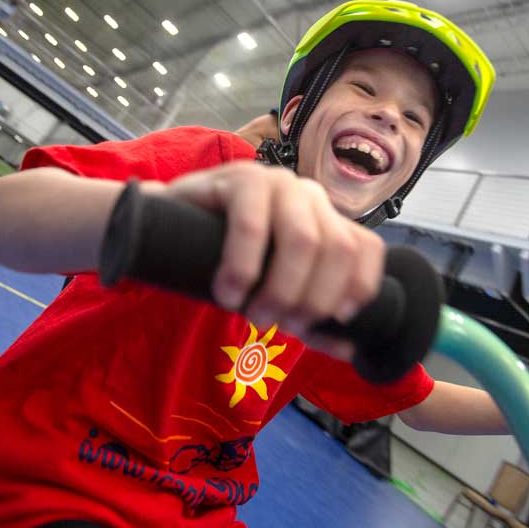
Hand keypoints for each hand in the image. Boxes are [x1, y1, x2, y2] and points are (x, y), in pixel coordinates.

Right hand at [159, 162, 385, 360]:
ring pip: (303, 239)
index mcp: (325, 219)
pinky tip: (227, 290)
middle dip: (310, 300)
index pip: (366, 248)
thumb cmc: (226, 263)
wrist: (162, 230)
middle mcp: (308, 196)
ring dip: (280, 288)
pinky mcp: (240, 178)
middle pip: (337, 250)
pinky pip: (252, 224)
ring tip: (250, 313)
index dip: (358, 288)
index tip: (333, 319)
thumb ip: (310, 321)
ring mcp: (276, 183)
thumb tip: (350, 349)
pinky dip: (242, 267)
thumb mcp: (271, 294)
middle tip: (275, 325)